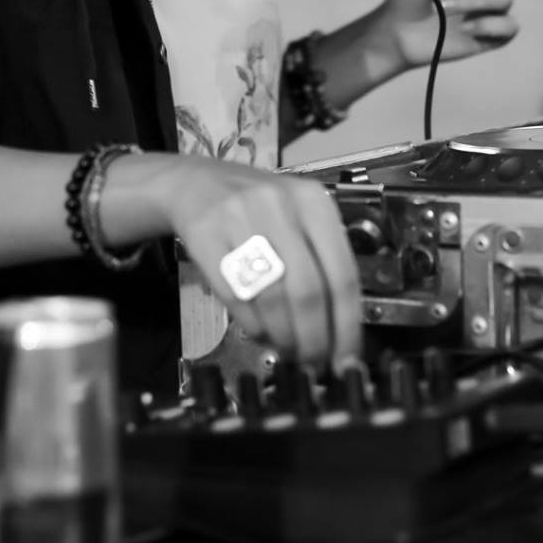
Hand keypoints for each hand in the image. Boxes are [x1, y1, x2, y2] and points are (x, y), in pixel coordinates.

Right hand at [112, 153, 361, 368]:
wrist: (196, 182)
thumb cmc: (256, 207)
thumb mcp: (297, 217)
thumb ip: (321, 263)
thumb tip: (339, 331)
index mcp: (314, 202)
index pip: (342, 274)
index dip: (346, 325)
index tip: (346, 356)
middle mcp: (280, 205)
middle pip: (308, 291)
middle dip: (314, 338)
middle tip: (314, 360)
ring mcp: (240, 219)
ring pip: (272, 297)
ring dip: (283, 336)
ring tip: (288, 348)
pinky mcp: (207, 236)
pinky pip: (236, 296)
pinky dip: (253, 324)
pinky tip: (260, 329)